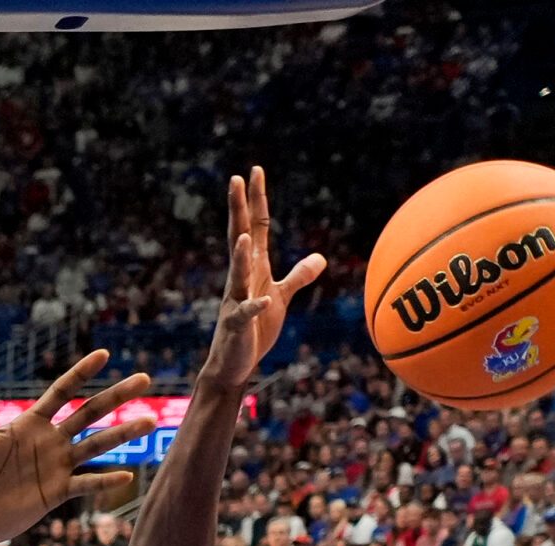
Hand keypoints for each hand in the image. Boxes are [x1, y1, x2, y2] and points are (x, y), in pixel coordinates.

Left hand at [0, 351, 156, 545]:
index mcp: (30, 423)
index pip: (63, 392)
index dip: (82, 373)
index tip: (104, 355)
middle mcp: (49, 441)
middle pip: (90, 413)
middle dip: (117, 396)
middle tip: (144, 379)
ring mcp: (56, 467)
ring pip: (96, 445)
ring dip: (123, 434)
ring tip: (149, 421)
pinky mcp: (56, 493)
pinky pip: (86, 484)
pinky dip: (105, 481)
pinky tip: (127, 476)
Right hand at [202, 167, 325, 387]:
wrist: (234, 365)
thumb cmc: (256, 331)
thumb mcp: (281, 298)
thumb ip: (298, 276)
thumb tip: (321, 258)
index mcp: (253, 268)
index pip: (255, 226)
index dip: (257, 200)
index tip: (254, 172)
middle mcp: (241, 279)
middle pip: (239, 237)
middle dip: (238, 210)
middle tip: (235, 180)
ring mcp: (236, 301)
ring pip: (237, 273)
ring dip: (240, 256)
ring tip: (243, 234)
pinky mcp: (238, 326)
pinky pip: (247, 313)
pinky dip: (255, 307)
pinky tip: (263, 300)